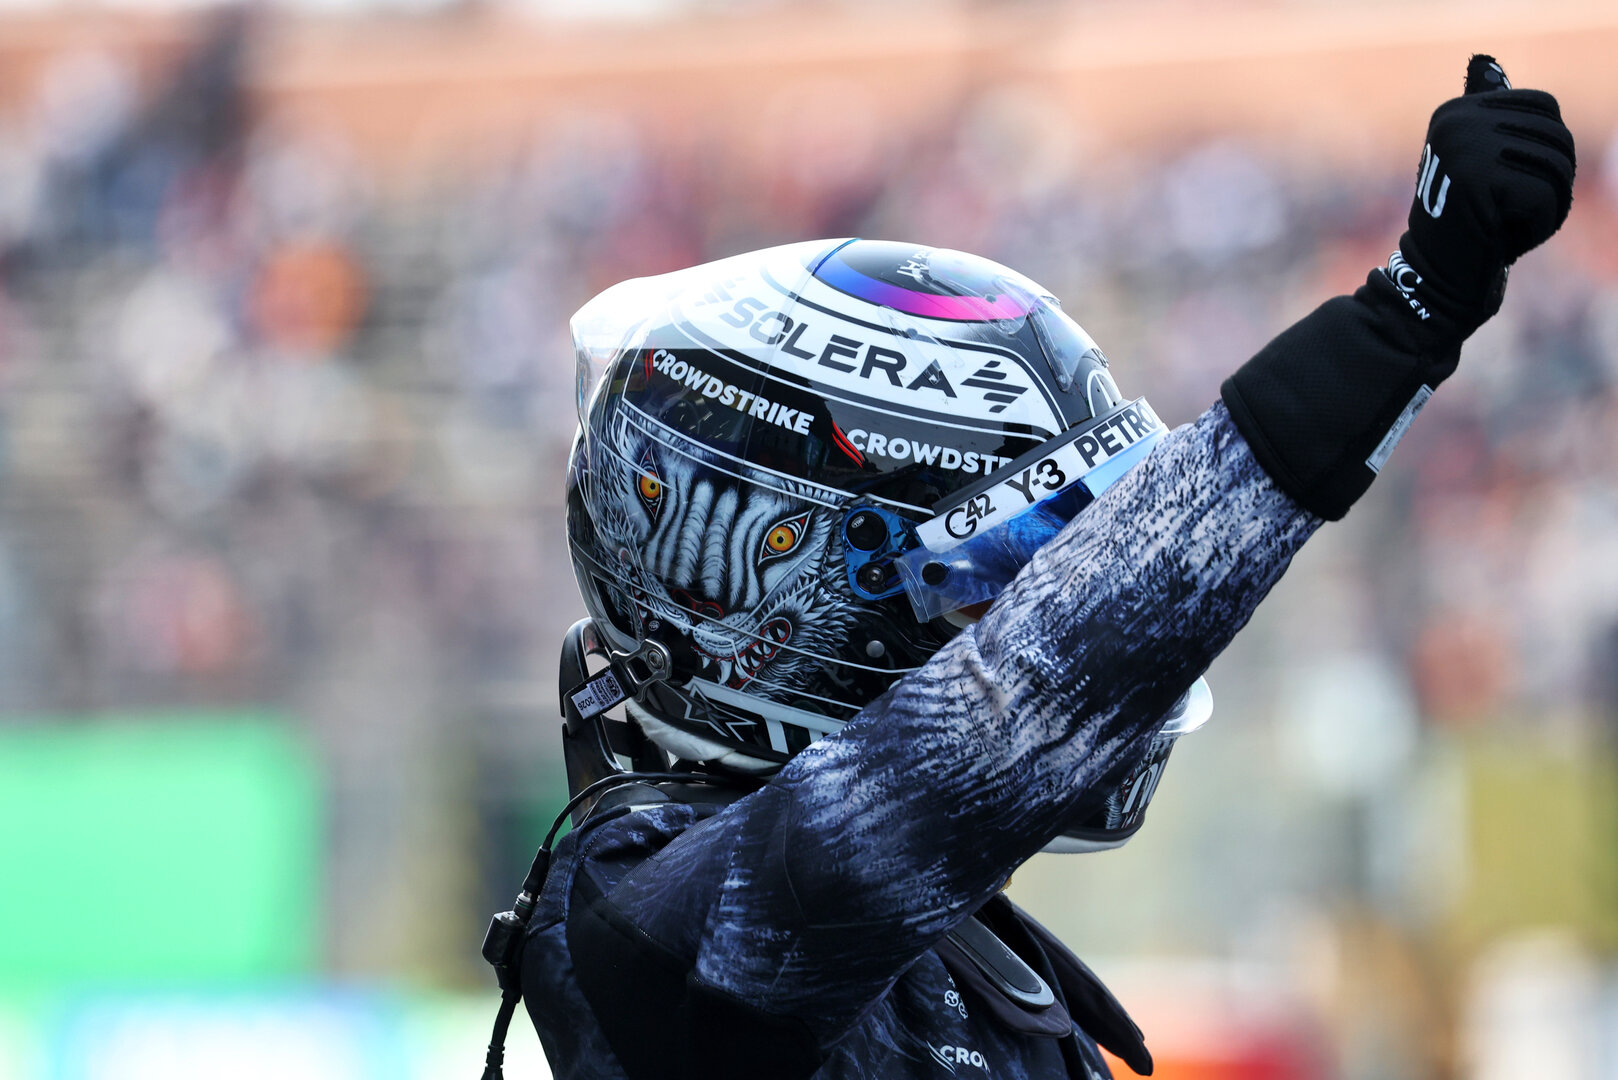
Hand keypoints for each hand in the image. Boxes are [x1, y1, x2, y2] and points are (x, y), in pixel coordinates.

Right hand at [1394, 55, 1575, 334]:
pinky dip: (1537, 228)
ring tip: (1506, 227)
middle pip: (1557, 137)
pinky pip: (1546, 197)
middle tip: (1510, 214)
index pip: (1545, 107)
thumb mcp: (1478, 164)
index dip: (1546, 151)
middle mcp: (1456, 122)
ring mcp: (1465, 148)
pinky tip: (1503, 239)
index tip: (1508, 186)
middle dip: (1551, 182)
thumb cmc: (1464, 226)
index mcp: (1455, 112)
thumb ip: (1490, 119)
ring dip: (1547, 208)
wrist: (1432, 279)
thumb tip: (1486, 63)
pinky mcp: (1477, 180)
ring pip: (1557, 167)